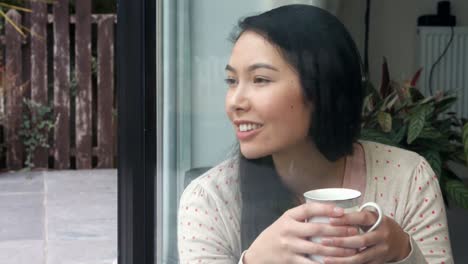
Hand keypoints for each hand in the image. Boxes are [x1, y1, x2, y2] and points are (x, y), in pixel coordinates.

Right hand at [244, 202, 358, 263]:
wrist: (259, 252)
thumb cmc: (278, 234)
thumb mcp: (286, 220)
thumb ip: (303, 216)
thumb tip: (330, 210)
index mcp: (288, 217)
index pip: (309, 209)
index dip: (326, 209)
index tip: (342, 211)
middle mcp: (288, 230)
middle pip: (318, 230)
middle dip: (339, 230)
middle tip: (354, 231)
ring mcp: (289, 246)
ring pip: (318, 248)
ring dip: (338, 249)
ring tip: (353, 248)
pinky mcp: (291, 261)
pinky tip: (338, 263)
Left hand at [320, 211, 410, 263]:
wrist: (400, 243)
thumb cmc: (379, 226)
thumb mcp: (373, 217)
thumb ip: (357, 216)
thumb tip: (332, 212)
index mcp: (379, 220)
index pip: (362, 218)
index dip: (346, 219)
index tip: (330, 220)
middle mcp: (382, 235)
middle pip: (361, 240)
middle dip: (341, 242)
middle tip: (324, 241)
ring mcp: (382, 250)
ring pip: (360, 257)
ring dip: (342, 259)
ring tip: (326, 259)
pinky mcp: (380, 262)